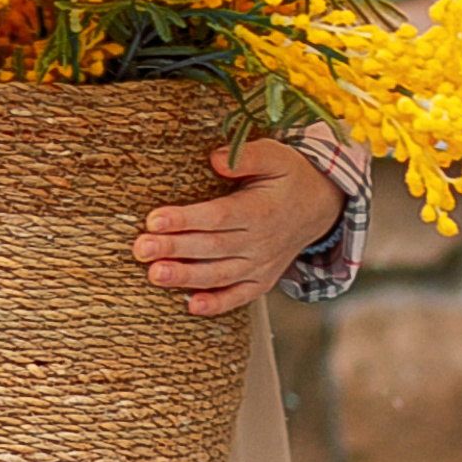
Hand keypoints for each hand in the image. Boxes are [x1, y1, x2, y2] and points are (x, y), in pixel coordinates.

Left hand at [133, 140, 344, 316]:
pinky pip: (238, 297)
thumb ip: (247, 156)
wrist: (320, 207)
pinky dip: (216, 304)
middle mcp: (261, 241)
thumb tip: (214, 160)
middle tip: (141, 248)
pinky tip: (190, 306)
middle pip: (212, 247)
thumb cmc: (289, 176)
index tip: (154, 219)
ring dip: (186, 277)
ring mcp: (262, 265)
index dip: (186, 219)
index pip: (218, 216)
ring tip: (154, 275)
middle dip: (174, 248)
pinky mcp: (262, 281)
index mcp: (261, 209)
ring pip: (220, 275)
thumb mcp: (276, 155)